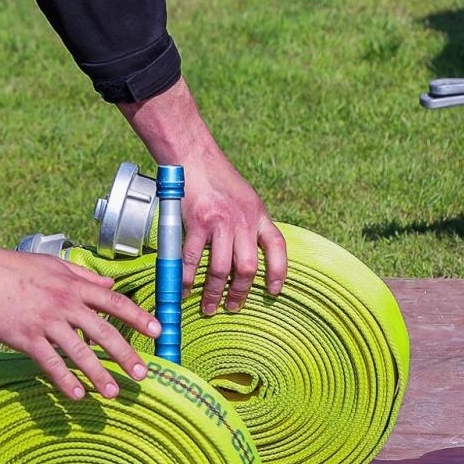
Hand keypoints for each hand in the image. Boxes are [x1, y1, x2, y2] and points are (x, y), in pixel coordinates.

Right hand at [0, 239, 159, 400]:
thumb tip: (110, 284)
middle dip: (124, 355)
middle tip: (142, 374)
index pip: (114, 302)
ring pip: (79, 352)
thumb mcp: (55, 265)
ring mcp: (46, 322)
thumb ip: (84, 276)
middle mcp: (65, 305)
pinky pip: (50, 363)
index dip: (138, 317)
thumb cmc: (17, 269)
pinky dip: (64, 380)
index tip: (158, 331)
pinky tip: (77, 395)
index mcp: (74, 286)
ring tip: (113, 393)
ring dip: (98, 374)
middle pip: (103, 332)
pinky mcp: (27, 338)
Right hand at [117, 77, 287, 315]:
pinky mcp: (196, 224)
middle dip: (240, 293)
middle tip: (232, 307)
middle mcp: (243, 221)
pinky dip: (188, 280)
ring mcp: (219, 223)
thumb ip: (249, 220)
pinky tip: (185, 291)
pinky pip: (193, 261)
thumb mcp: (245, 196)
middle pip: (248, 267)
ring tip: (209, 306)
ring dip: (214, 293)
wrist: (192, 156)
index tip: (273, 291)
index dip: (278, 272)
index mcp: (258, 213)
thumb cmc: (216, 175)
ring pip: (221, 270)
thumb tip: (248, 247)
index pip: (277, 246)